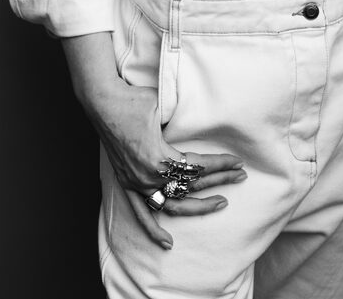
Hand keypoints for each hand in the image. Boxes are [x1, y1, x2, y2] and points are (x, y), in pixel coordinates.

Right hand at [61, 33, 245, 248]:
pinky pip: (141, 213)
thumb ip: (180, 120)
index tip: (237, 162)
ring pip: (173, 204)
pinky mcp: (127, 183)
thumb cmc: (134, 100)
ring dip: (199, 206)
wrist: (103, 102)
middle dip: (220, 181)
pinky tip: (167, 242)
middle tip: (240, 176)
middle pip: (191, 186)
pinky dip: (153, 230)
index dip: (220, 165)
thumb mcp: (163, 107)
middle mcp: (148, 176)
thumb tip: (198, 117)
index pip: (198, 168)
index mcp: (158, 158)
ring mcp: (137, 183)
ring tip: (221, 202)